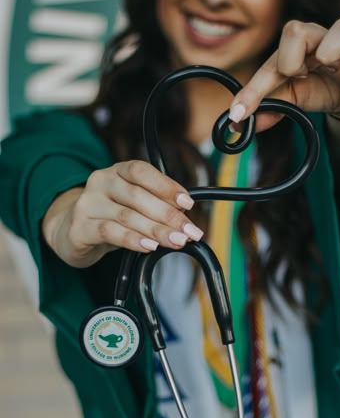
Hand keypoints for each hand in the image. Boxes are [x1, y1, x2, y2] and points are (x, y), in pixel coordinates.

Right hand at [42, 160, 203, 267]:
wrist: (71, 231)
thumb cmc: (110, 216)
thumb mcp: (134, 206)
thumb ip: (156, 204)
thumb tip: (184, 213)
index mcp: (117, 171)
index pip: (141, 171)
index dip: (166, 185)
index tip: (188, 202)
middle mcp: (100, 182)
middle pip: (138, 196)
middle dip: (169, 215)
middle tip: (190, 231)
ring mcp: (87, 204)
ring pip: (127, 216)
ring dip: (156, 230)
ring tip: (177, 241)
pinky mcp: (79, 228)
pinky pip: (109, 232)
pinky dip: (133, 239)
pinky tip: (150, 246)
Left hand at [228, 17, 339, 132]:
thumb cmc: (324, 89)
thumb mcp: (294, 99)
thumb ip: (271, 106)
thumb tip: (240, 123)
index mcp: (297, 49)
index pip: (271, 61)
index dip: (254, 89)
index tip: (240, 113)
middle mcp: (322, 40)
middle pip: (297, 29)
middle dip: (290, 60)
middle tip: (297, 77)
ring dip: (330, 51)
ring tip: (331, 70)